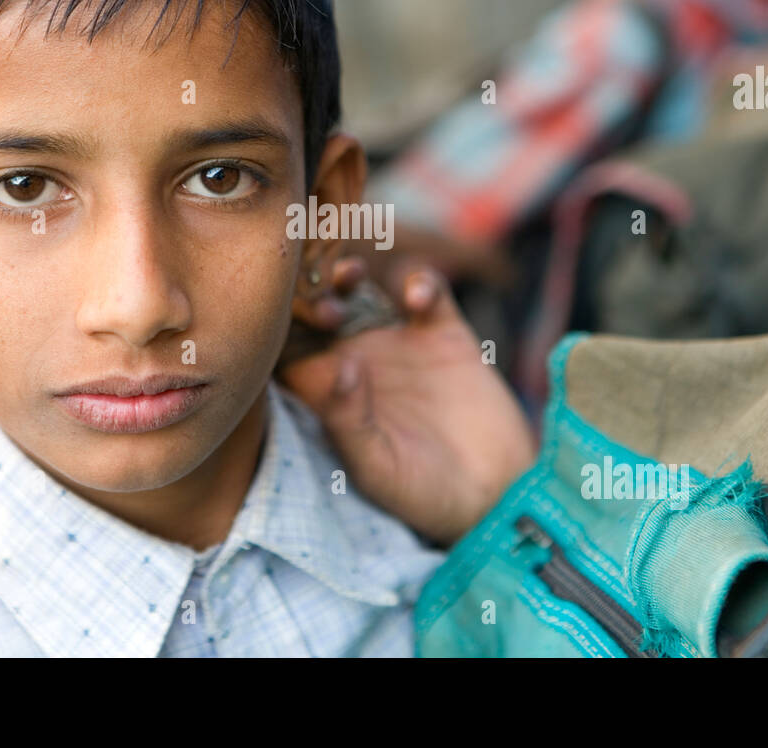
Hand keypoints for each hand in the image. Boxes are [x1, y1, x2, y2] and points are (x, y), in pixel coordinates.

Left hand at [280, 262, 537, 546]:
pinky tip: (418, 298)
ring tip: (351, 275)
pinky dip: (419, 282)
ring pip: (361, 288)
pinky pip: (426, 290)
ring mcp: (398, 342)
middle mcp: (356, 360)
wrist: (496, 496)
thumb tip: (340, 368)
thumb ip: (350, 422)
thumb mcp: (378, 469)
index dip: (271, 325)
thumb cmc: (423, 496)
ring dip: (347, 273)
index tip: (282, 322)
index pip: (281, 347)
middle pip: (313, 306)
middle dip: (306, 291)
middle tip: (323, 307)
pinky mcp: (444, 333)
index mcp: (327, 392)